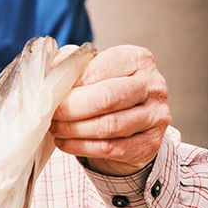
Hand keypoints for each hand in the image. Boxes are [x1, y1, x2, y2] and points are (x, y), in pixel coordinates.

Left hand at [50, 45, 170, 175]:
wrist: (134, 123)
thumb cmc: (108, 91)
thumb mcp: (93, 69)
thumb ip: (72, 64)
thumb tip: (51, 70)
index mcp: (138, 59)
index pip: (100, 68)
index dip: (71, 83)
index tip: (52, 93)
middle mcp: (152, 85)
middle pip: (107, 97)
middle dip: (71, 108)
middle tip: (51, 113)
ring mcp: (155, 116)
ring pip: (109, 125)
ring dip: (74, 129)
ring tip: (56, 128)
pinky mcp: (150, 143)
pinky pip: (110, 148)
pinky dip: (81, 147)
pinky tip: (66, 142)